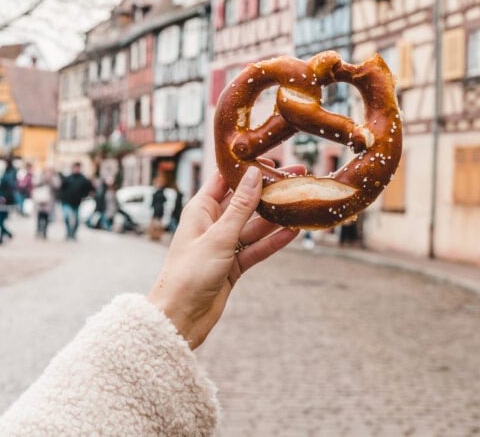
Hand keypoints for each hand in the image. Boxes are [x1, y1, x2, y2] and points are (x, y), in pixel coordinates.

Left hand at [147, 164, 303, 349]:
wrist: (178, 319)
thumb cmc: (188, 274)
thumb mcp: (219, 236)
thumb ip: (241, 207)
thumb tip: (254, 174)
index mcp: (201, 209)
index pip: (226, 178)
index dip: (248, 167)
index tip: (273, 159)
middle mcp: (213, 223)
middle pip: (246, 200)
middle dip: (270, 190)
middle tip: (297, 177)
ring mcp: (224, 244)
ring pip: (254, 224)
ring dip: (276, 215)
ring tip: (301, 201)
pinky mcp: (232, 264)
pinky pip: (256, 247)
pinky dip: (273, 241)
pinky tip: (293, 232)